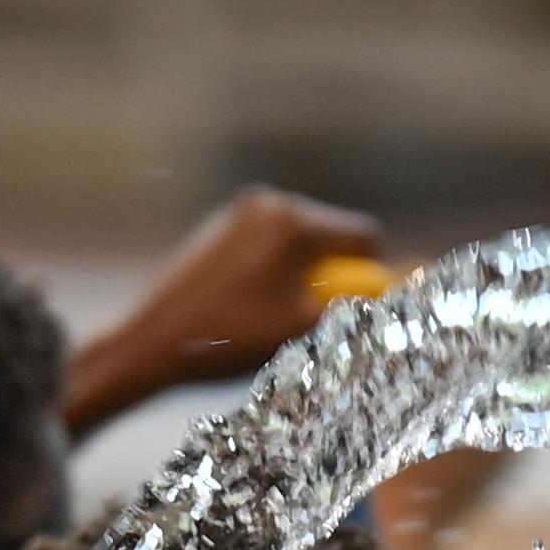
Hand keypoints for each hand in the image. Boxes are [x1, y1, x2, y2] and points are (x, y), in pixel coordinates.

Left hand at [72, 189, 388, 419]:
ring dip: (302, 277)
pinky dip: (272, 274)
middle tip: (306, 317)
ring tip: (272, 316)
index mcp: (296, 222)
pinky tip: (246, 308)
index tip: (350, 309)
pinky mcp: (217, 229)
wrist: (150, 344)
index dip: (369, 276)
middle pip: (332, 237)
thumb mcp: (305, 329)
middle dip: (331, 276)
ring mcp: (239, 214)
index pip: (364, 237)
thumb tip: (398, 297)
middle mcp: (270, 204)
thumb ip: (358, 308)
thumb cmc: (230, 338)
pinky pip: (267, 247)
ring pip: (299, 244)